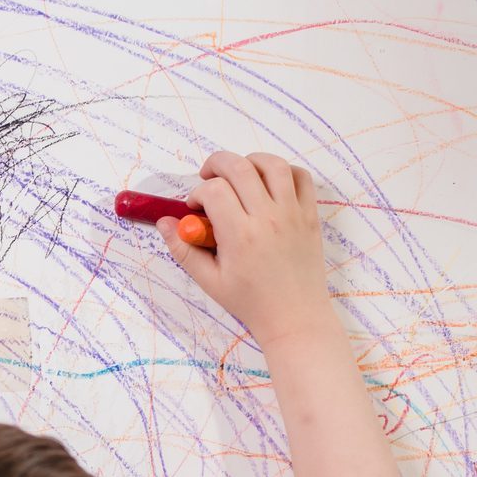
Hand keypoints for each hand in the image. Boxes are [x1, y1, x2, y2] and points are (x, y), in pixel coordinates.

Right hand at [160, 150, 331, 348]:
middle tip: (207, 177)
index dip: (197, 193)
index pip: (214, 191)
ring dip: (249, 161)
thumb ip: (184, 250)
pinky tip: (268, 183)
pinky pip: (300, 177)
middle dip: (216, 164)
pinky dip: (283, 171)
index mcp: (240, 235)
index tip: (195, 208)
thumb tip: (166, 223)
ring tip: (238, 175)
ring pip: (272, 165)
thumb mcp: (209, 281)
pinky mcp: (310, 214)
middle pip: (240, 168)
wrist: (295, 315)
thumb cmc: (250, 301)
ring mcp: (293, 213)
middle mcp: (268, 218)